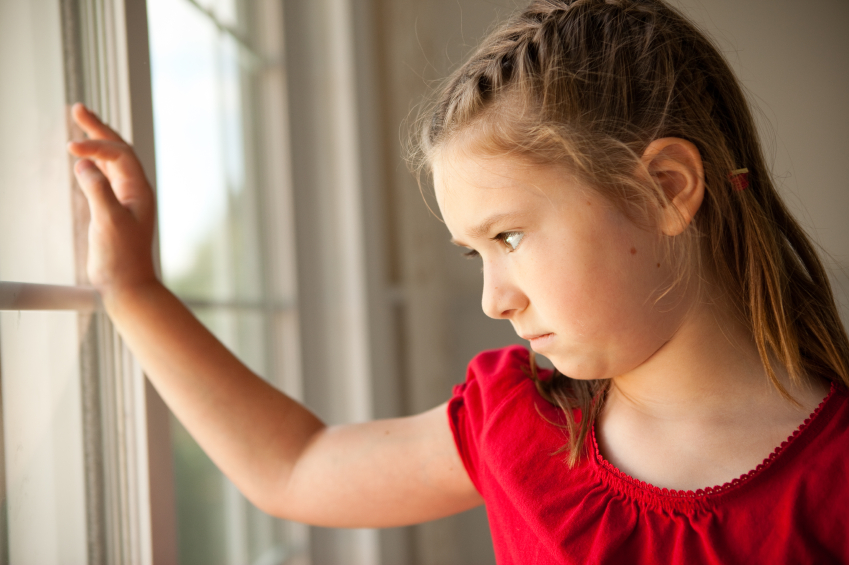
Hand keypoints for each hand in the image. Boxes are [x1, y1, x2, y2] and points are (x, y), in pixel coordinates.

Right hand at [67, 103, 156, 300]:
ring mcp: (126, 200)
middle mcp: (135, 191)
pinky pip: (106, 177)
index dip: (96, 145)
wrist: (127, 286)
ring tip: (80, 123)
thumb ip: (97, 192)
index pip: (120, 155)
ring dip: (96, 142)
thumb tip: (83, 165)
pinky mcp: (114, 210)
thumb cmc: (121, 258)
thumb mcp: (108, 222)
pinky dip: (94, 163)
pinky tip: (82, 159)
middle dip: (98, 129)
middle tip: (78, 108)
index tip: (71, 150)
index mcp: (140, 191)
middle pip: (118, 151)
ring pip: (112, 162)